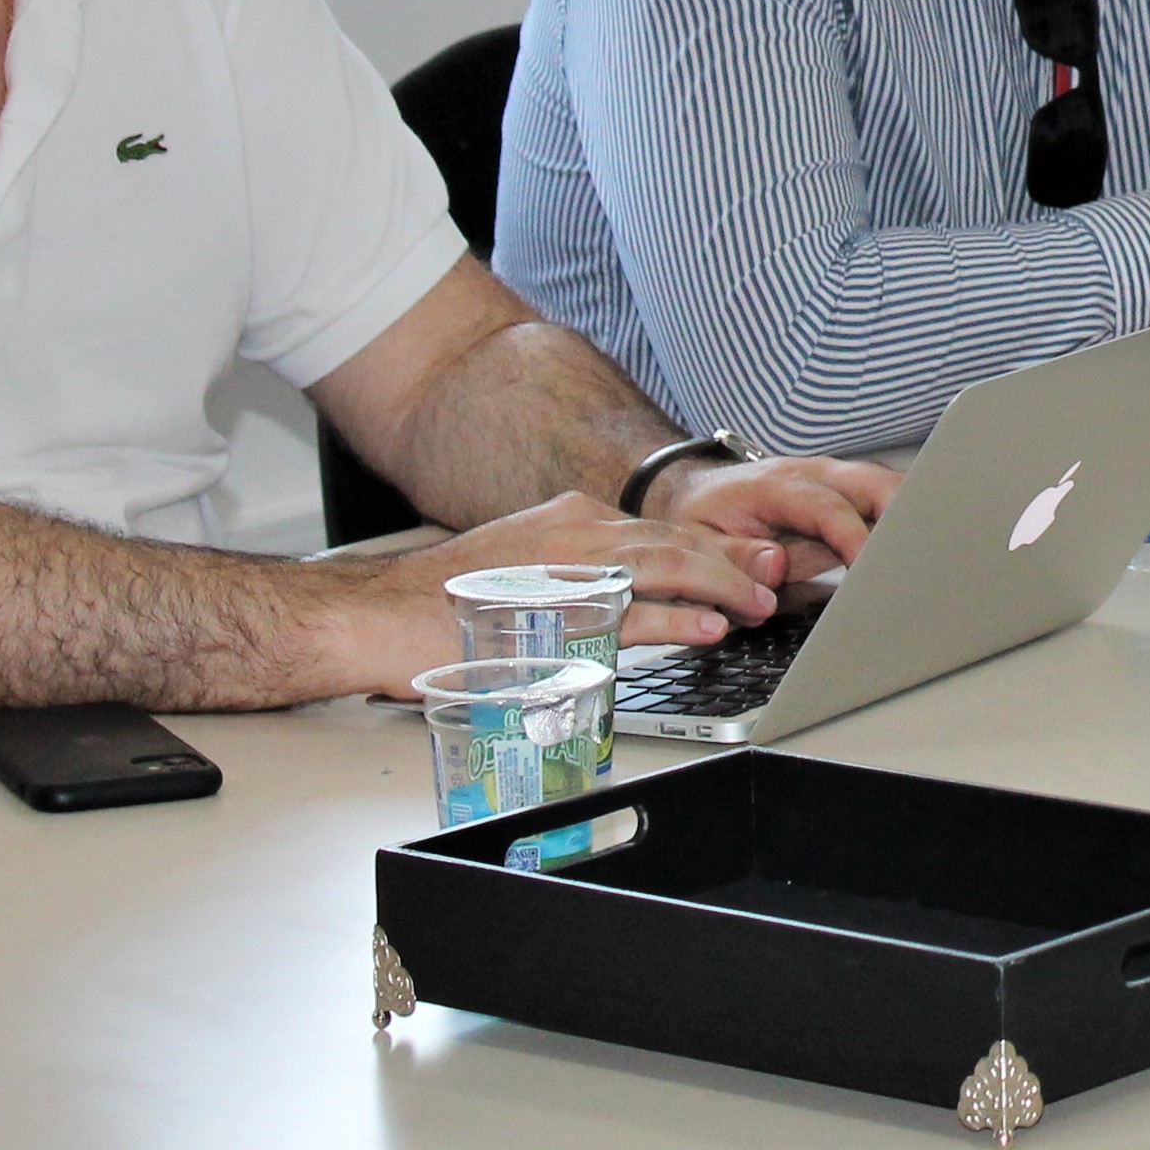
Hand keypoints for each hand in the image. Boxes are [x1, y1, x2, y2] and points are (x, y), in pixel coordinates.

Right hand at [351, 493, 793, 697]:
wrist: (373, 617)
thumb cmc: (444, 609)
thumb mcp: (530, 581)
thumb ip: (585, 588)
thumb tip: (637, 606)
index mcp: (571, 523)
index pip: (661, 532)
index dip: (714, 550)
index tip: (752, 563)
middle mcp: (574, 531)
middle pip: (674, 541)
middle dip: (732, 560)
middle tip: (777, 577)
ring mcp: (563, 565)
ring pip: (663, 564)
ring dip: (718, 584)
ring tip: (757, 602)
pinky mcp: (550, 605)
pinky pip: (628, 608)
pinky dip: (674, 617)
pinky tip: (706, 626)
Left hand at [640, 452, 896, 582]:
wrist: (695, 491)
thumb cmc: (701, 518)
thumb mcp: (698, 543)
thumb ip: (732, 556)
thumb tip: (775, 565)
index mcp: (775, 485)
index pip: (826, 507)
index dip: (852, 538)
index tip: (869, 569)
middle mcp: (813, 475)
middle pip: (874, 482)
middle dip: (904, 513)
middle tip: (919, 557)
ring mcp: (834, 482)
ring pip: (888, 489)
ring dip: (911, 518)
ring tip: (927, 559)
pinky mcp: (845, 497)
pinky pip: (884, 504)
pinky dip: (903, 523)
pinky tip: (915, 553)